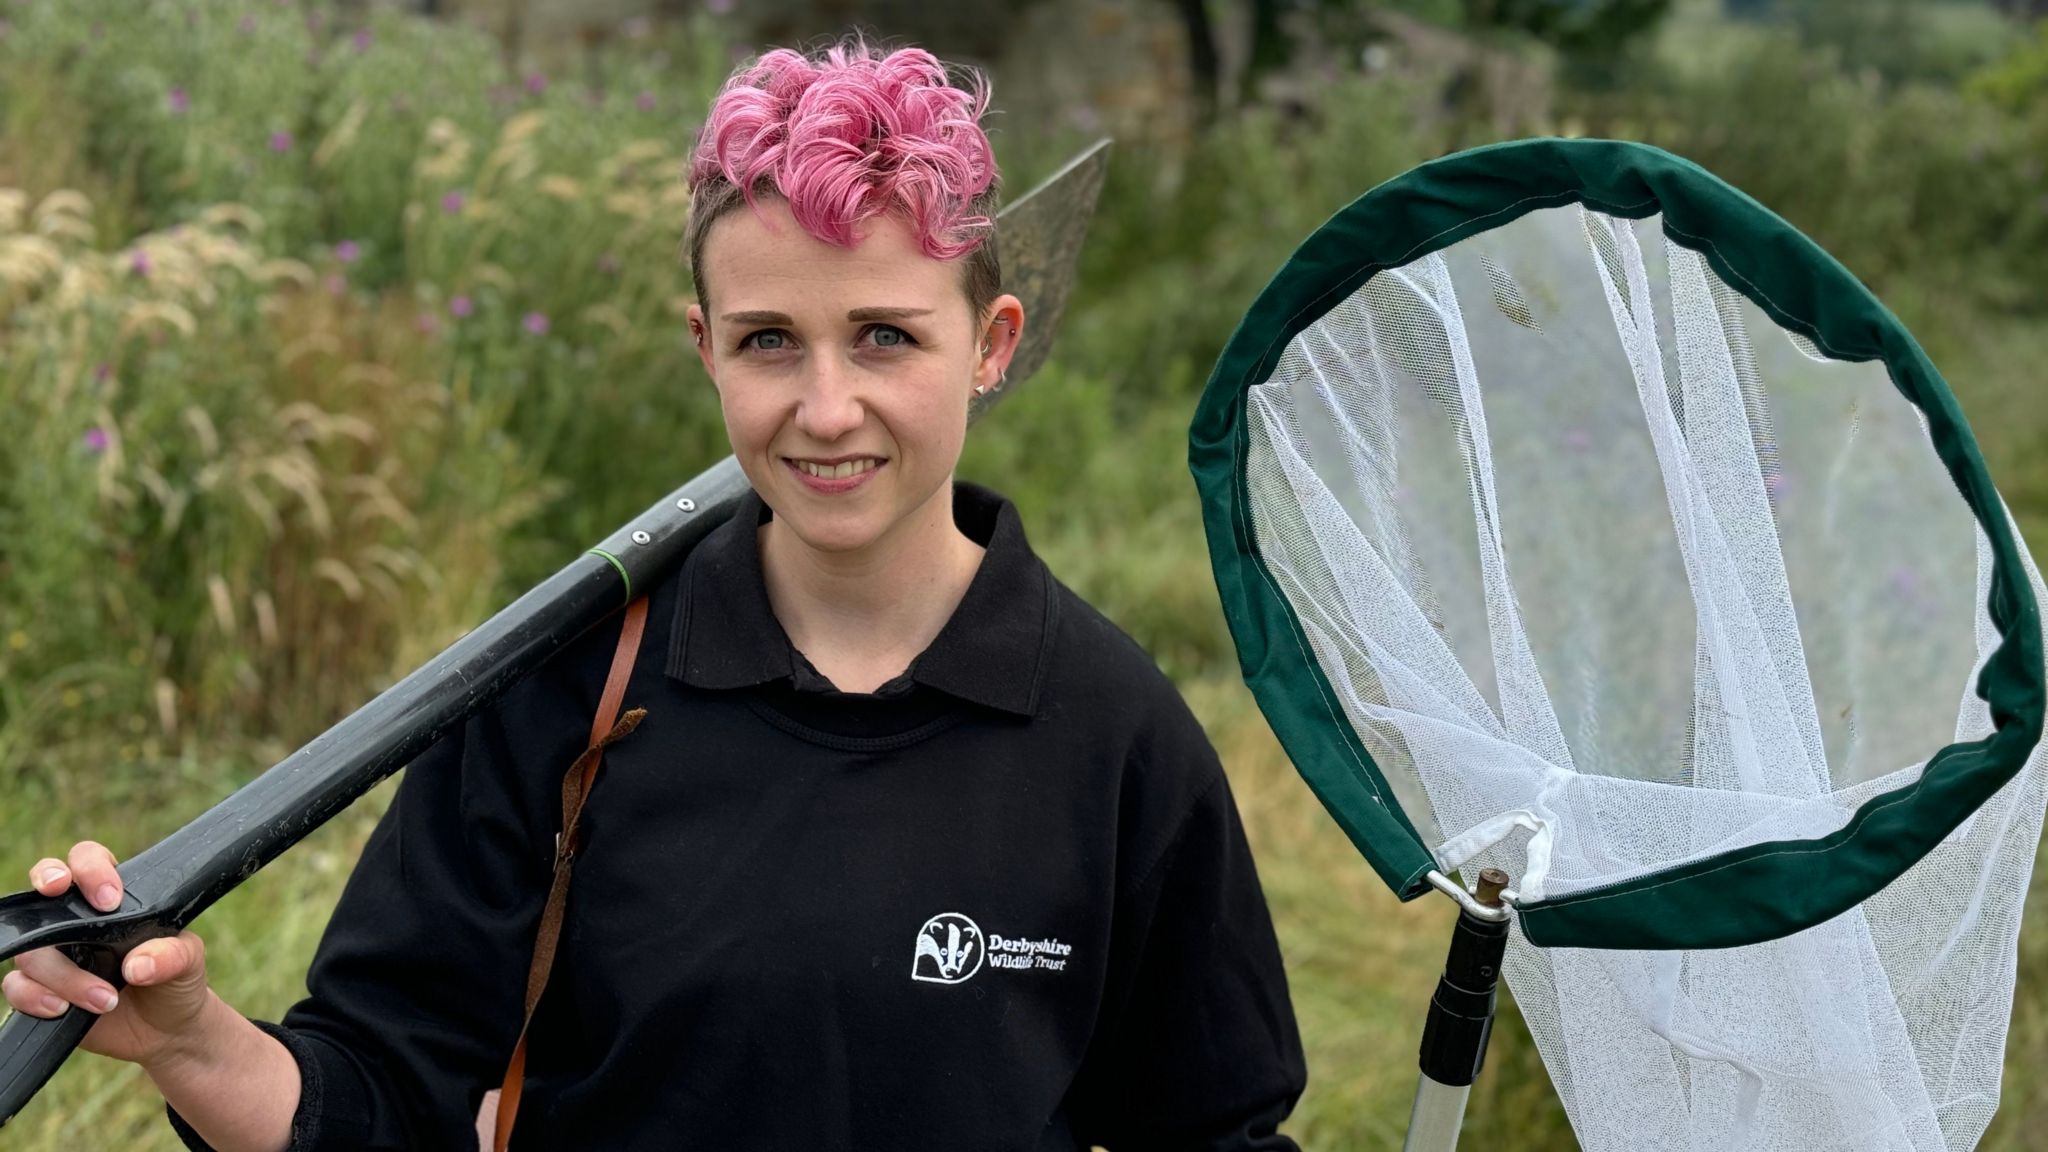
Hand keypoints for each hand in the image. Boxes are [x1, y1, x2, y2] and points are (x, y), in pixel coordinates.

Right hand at [1, 841, 215, 1069]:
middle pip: (43, 884)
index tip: (109, 899)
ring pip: (33, 949)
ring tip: (106, 999)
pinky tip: (62, 1009)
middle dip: (46, 878)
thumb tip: (137, 965)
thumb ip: (172, 956)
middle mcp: (77, 921)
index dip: (92, 869)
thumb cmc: (177, 982)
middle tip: (58, 889)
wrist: (167, 1032)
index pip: (90, 860)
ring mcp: (56, 954)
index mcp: (113, 899)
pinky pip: (17, 986)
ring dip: (65, 975)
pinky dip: (36, 997)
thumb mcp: (188, 962)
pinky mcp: (40, 990)